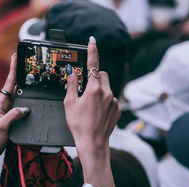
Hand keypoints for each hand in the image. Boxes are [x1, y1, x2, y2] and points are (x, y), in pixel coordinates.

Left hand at [0, 53, 28, 168]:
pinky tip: (30, 94)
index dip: (13, 68)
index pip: (9, 82)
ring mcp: (7, 108)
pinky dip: (25, 96)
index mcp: (0, 102)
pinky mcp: (11, 114)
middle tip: (26, 59)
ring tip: (30, 73)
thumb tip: (25, 108)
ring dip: (23, 83)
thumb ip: (14, 115)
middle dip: (20, 71)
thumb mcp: (3, 126)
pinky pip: (20, 102)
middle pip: (14, 84)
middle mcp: (3, 103)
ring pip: (18, 93)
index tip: (15, 56)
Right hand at [64, 36, 120, 154]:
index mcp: (94, 89)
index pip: (93, 65)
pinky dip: (105, 101)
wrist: (93, 142)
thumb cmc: (79, 125)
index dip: (92, 51)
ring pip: (108, 87)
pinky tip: (97, 112)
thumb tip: (72, 71)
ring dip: (100, 91)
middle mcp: (107, 93)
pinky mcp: (118, 109)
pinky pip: (112, 99)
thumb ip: (72, 84)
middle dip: (95, 77)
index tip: (92, 41)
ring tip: (91, 106)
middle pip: (103, 75)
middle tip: (86, 89)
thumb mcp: (70, 103)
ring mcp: (114, 101)